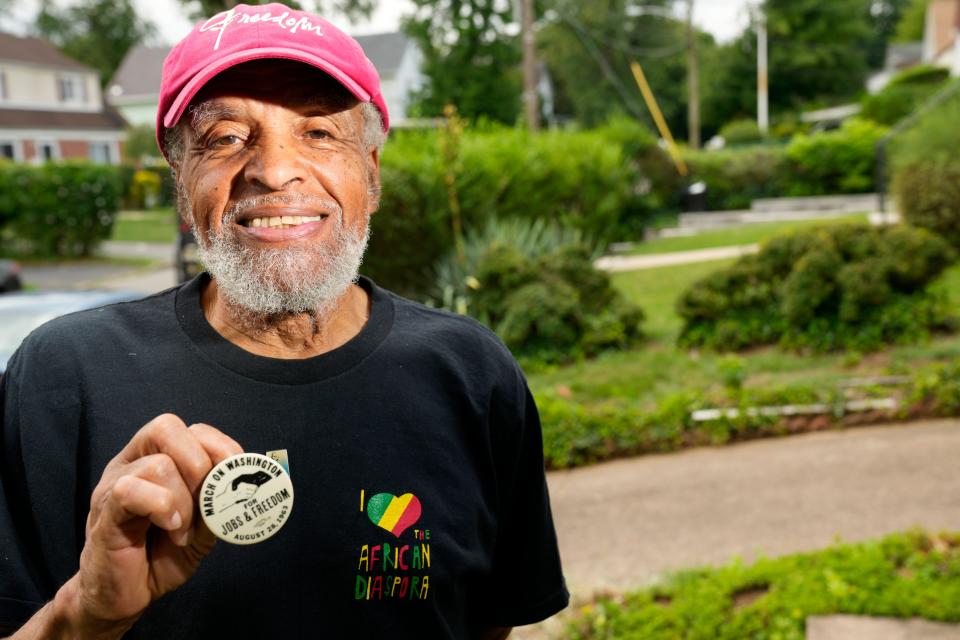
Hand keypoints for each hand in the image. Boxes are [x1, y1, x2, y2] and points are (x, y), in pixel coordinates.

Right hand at [58, 414, 241, 632]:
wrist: (127, 596)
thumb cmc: (164, 555)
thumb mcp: (204, 524)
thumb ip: (220, 499)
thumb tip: (243, 479)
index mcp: (158, 458)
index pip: (191, 429)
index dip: (220, 447)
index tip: (233, 478)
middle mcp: (132, 463)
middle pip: (167, 427)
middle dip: (199, 463)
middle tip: (205, 501)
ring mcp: (113, 484)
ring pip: (157, 465)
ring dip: (182, 501)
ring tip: (182, 530)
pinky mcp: (104, 511)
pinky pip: (130, 490)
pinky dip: (161, 508)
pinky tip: (170, 529)